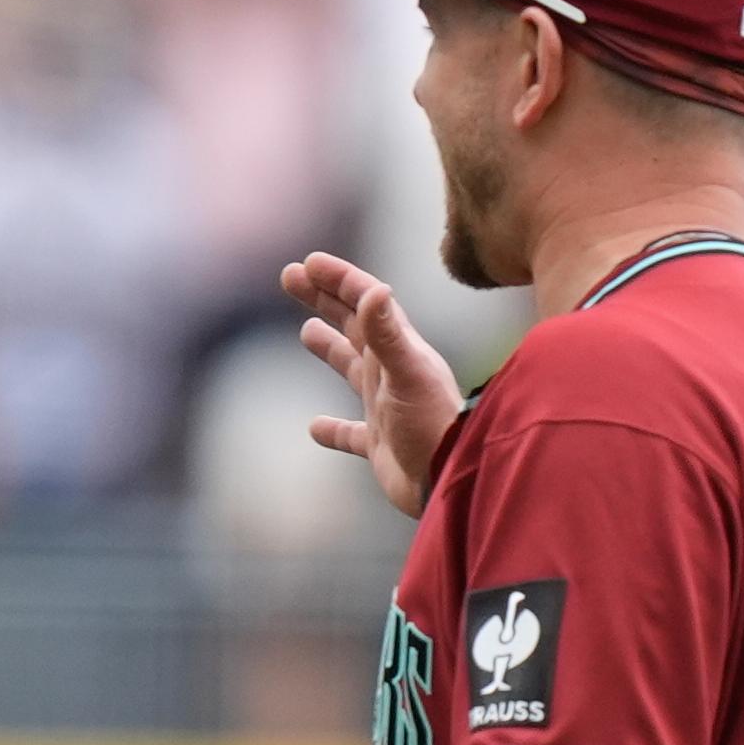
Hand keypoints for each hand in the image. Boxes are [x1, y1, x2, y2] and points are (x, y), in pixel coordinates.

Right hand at [283, 252, 464, 516]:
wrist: (451, 481)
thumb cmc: (434, 425)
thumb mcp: (409, 374)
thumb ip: (389, 335)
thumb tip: (375, 289)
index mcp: (398, 350)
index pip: (366, 302)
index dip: (339, 280)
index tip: (308, 263)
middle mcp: (391, 373)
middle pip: (353, 326)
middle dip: (324, 299)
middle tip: (291, 277)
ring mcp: (385, 408)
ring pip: (351, 369)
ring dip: (330, 348)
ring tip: (306, 332)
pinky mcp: (379, 444)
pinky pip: (349, 434)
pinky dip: (332, 429)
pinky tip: (315, 428)